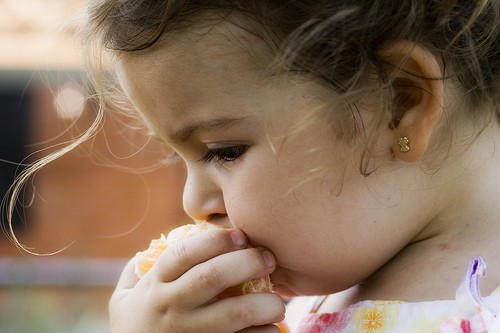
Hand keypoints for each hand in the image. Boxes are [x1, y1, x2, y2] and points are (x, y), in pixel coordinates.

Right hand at [109, 228, 284, 332]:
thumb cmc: (134, 329)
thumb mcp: (122, 300)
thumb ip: (135, 272)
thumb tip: (154, 246)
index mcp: (153, 286)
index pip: (183, 253)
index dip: (215, 240)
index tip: (240, 235)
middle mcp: (169, 307)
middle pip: (211, 277)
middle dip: (246, 262)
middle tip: (269, 258)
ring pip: (232, 313)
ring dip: (262, 304)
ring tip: (278, 301)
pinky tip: (272, 328)